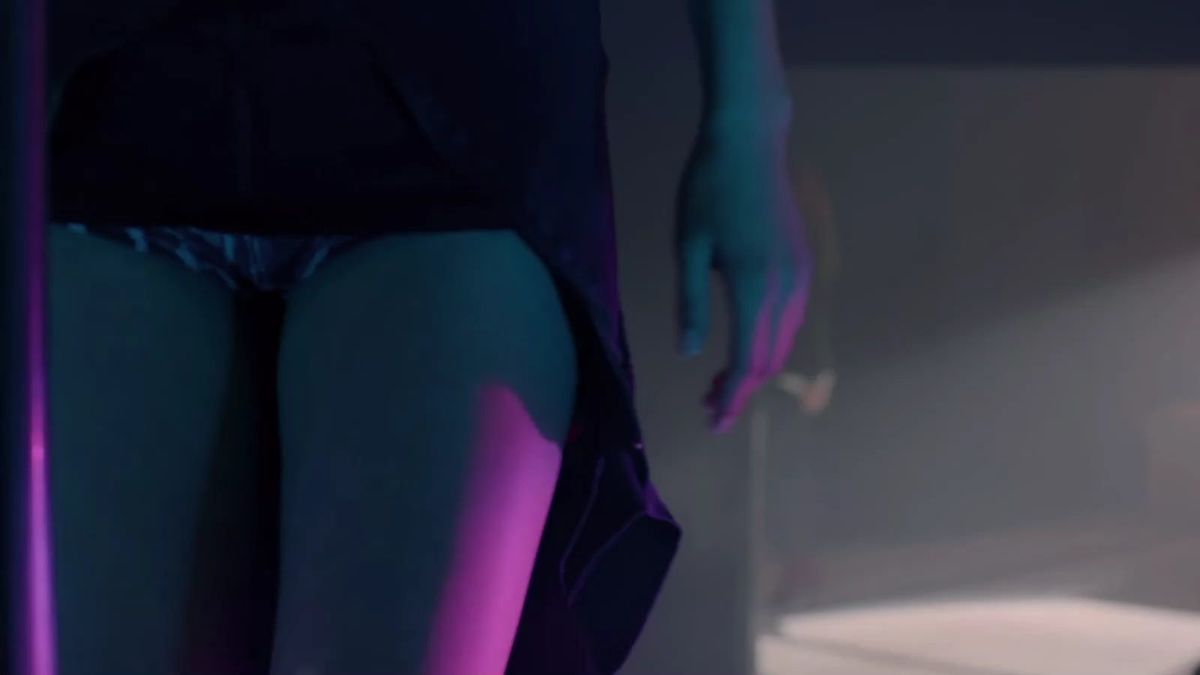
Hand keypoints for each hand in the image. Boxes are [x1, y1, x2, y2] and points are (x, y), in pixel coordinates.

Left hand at [675, 120, 810, 432]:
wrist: (750, 141)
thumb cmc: (708, 188)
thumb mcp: (688, 245)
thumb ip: (692, 301)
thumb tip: (691, 352)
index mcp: (754, 283)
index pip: (746, 359)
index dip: (732, 397)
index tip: (714, 421)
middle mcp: (787, 286)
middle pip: (770, 358)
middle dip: (742, 389)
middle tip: (709, 407)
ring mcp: (802, 275)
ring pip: (783, 341)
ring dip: (756, 367)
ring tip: (720, 383)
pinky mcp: (806, 263)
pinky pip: (791, 318)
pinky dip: (770, 342)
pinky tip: (745, 345)